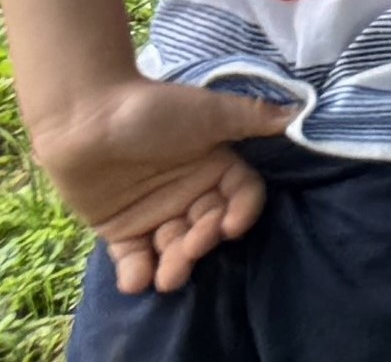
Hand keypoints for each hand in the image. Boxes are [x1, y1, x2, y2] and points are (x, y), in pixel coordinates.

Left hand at [37, 78, 287, 293]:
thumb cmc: (153, 111)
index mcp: (215, 166)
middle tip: (191, 250)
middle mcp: (190, 193)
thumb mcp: (211, 111)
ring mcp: (156, 213)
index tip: (231, 227)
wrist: (84, 117)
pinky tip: (136, 281)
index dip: (241, 213)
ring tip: (166, 279)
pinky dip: (136, 273)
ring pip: (175, 246)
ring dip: (175, 264)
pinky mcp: (120, 230)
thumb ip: (255, 118)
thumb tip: (303, 114)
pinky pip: (134, 257)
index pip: (241, 196)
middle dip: (203, 242)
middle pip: (208, 226)